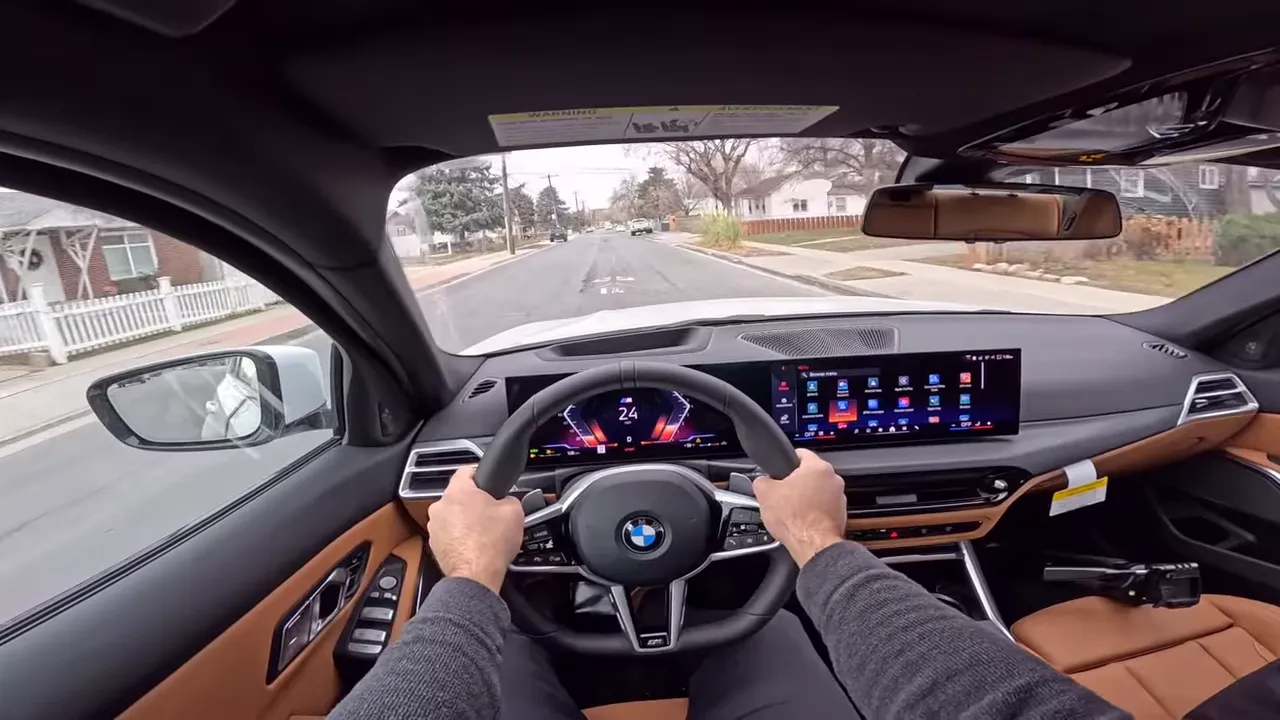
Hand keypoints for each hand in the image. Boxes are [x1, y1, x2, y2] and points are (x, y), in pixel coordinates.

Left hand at [427, 466, 524, 593]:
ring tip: (482, 531)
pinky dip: (458, 536)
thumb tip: (507, 500)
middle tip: (491, 511)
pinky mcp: (434, 544)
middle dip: (474, 502)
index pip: (466, 470)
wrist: (476, 575)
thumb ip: (510, 498)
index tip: (487, 481)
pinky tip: (473, 544)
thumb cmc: (491, 543)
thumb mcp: (514, 511)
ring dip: (464, 520)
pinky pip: (448, 533)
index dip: (480, 474)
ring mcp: (435, 526)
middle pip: (459, 495)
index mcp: (458, 491)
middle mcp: (441, 506)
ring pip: (452, 515)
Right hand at [753, 449, 846, 566]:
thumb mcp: (765, 494)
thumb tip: (761, 481)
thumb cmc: (795, 519)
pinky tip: (801, 520)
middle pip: (809, 474)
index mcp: (817, 467)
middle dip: (795, 483)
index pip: (800, 453)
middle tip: (781, 493)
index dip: (785, 460)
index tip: (780, 468)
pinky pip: (824, 507)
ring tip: (791, 510)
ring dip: (806, 497)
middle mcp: (833, 479)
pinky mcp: (841, 514)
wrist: (812, 545)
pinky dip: (814, 511)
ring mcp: (839, 497)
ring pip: (818, 491)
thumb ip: (761, 481)